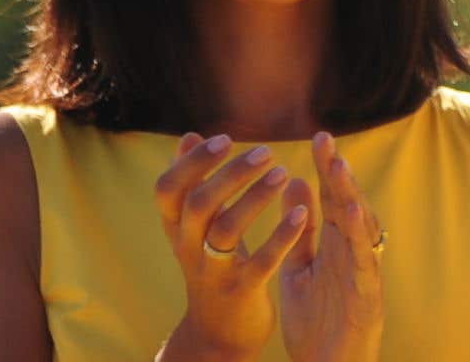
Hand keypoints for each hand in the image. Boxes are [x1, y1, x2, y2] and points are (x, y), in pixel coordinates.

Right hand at [152, 134, 304, 361]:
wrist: (217, 334)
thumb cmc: (210, 266)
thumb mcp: (195, 228)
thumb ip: (193, 183)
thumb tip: (188, 136)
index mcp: (178, 229)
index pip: (167, 190)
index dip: (190, 163)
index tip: (224, 138)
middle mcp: (189, 249)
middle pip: (198, 204)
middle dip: (230, 174)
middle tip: (266, 151)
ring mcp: (213, 272)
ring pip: (226, 230)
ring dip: (255, 198)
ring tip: (283, 173)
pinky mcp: (241, 291)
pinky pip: (260, 262)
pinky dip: (281, 236)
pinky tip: (302, 213)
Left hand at [275, 132, 387, 361]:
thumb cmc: (316, 324)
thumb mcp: (301, 269)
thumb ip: (300, 232)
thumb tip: (296, 184)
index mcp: (335, 246)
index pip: (331, 199)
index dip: (326, 168)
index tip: (317, 138)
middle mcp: (352, 252)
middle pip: (347, 204)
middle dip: (337, 172)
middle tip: (324, 139)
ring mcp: (361, 271)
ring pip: (359, 227)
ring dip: (350, 197)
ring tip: (337, 168)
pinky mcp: (366, 295)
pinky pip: (362, 261)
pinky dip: (359, 236)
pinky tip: (352, 214)